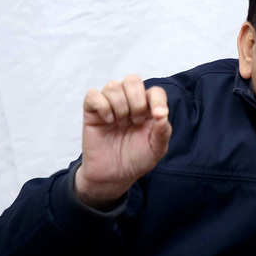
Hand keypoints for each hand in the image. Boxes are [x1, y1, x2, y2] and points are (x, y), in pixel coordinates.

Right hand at [75, 75, 171, 208]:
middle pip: (132, 80)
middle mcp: (130, 102)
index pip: (155, 91)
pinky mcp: (92, 111)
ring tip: (120, 124)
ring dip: (120, 105)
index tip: (158, 115)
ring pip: (113, 85)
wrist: (113, 176)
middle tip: (136, 122)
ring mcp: (110, 105)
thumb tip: (162, 113)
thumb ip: (163, 131)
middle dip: (136, 101)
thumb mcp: (156, 149)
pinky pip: (93, 94)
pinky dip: (102, 105)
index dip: (157, 99)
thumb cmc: (136, 159)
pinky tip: (107, 120)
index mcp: (149, 109)